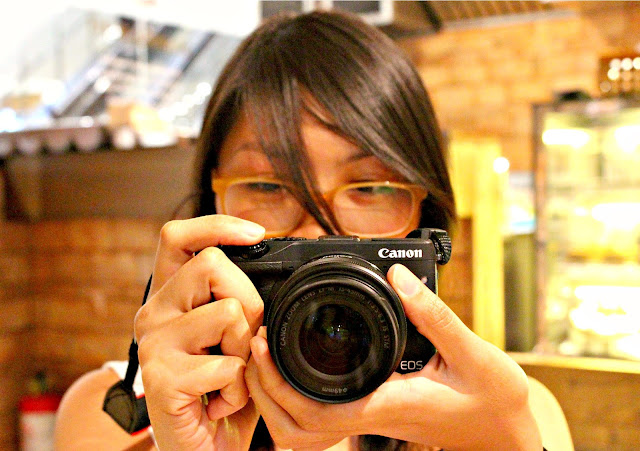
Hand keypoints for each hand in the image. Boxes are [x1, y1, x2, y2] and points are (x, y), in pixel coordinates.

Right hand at [134, 215, 265, 449]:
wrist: (200, 449)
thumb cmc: (220, 389)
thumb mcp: (233, 338)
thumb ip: (239, 302)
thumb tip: (267, 266)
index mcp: (170, 297)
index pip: (179, 237)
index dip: (217, 226)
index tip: (256, 233)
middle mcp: (153, 312)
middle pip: (213, 265)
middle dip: (249, 301)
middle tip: (243, 342)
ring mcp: (153, 344)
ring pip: (228, 313)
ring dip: (246, 352)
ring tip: (230, 378)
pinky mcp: (161, 377)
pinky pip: (228, 364)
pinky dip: (239, 389)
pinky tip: (221, 402)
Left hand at [245, 263, 541, 450]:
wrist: (506, 433)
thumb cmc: (494, 400)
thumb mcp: (472, 352)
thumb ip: (433, 314)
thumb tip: (398, 275)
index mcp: (387, 404)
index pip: (316, 411)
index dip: (279, 383)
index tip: (266, 343)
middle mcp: (373, 417)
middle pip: (298, 427)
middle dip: (266, 391)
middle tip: (258, 344)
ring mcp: (373, 419)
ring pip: (308, 427)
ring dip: (278, 397)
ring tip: (268, 354)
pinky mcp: (378, 412)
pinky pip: (326, 414)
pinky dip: (300, 395)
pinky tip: (298, 364)